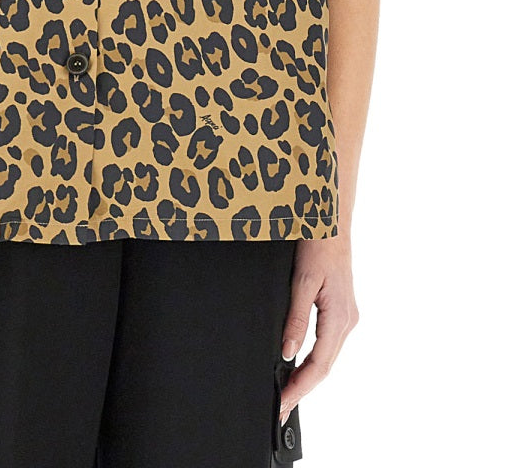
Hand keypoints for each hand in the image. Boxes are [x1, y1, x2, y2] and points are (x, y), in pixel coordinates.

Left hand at [278, 233, 358, 423]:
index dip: (300, 387)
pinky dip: (314, 360)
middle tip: (281, 408)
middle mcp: (347, 321)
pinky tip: (300, 367)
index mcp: (339, 317)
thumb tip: (287, 352)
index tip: (283, 403)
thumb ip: (296, 318)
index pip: (319, 364)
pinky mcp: (341, 311)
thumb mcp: (301, 281)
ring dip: (308, 377)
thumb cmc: (317, 245)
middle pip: (324, 366)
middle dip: (303, 389)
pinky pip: (328, 344)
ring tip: (287, 394)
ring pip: (327, 357)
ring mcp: (346, 317)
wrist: (331, 222)